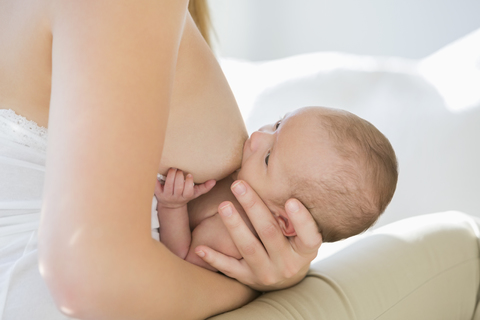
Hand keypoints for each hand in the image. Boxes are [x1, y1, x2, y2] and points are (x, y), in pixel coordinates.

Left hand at [155, 168, 215, 208]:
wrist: (171, 205)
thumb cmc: (184, 195)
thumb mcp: (195, 193)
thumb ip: (204, 187)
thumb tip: (214, 181)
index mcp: (186, 196)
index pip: (188, 191)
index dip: (188, 182)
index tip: (189, 175)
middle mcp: (176, 197)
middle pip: (178, 186)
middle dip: (179, 175)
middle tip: (179, 170)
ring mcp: (166, 195)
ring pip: (168, 184)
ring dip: (171, 174)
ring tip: (173, 169)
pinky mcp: (158, 193)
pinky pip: (156, 186)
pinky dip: (156, 179)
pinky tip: (159, 172)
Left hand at [194, 180, 322, 290]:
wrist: (285, 279)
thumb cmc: (292, 243)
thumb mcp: (301, 231)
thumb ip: (294, 207)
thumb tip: (275, 159)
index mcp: (305, 250)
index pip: (309, 236)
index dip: (301, 220)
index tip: (291, 201)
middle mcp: (288, 263)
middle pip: (270, 233)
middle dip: (253, 208)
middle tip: (238, 185)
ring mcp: (267, 272)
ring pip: (249, 248)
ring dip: (235, 226)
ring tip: (223, 206)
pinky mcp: (248, 279)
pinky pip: (229, 269)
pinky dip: (214, 258)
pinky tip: (200, 248)